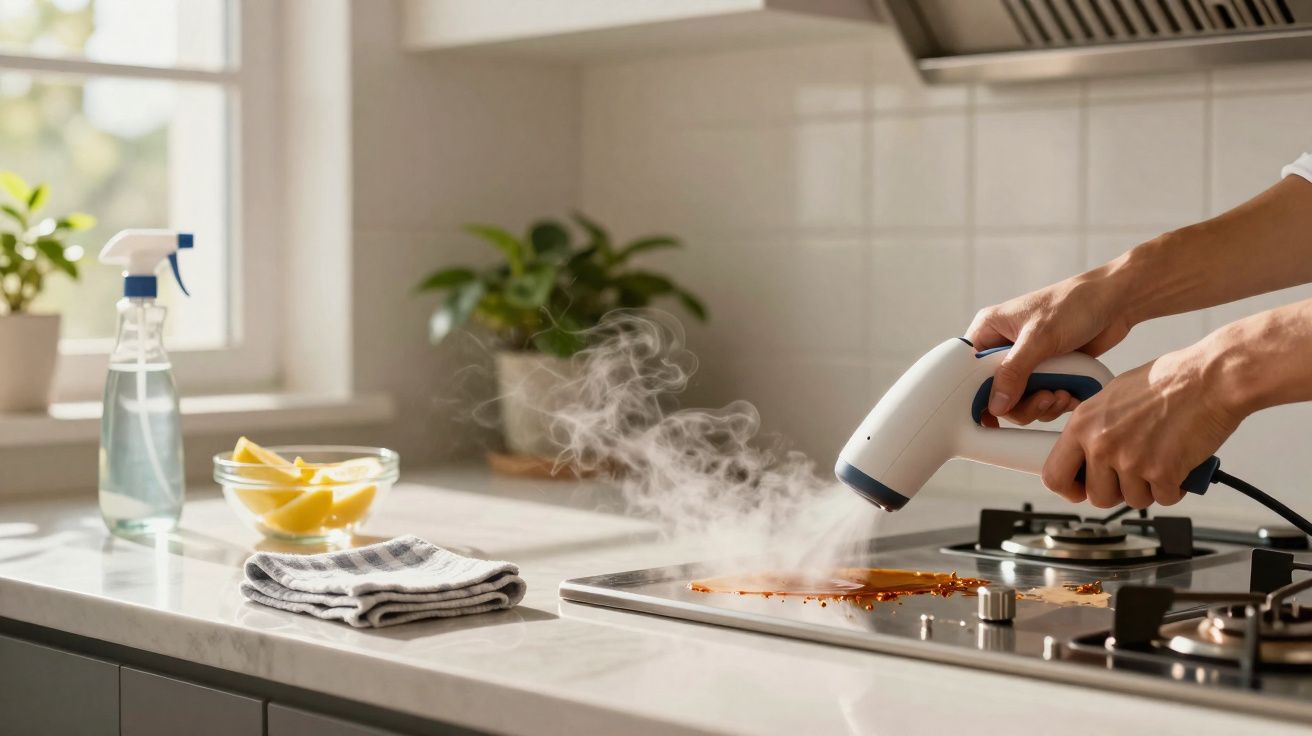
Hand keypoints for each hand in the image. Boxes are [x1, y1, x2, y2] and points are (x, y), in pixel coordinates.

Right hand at [966, 272, 1132, 425]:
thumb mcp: (1040, 337)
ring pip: (1020, 401)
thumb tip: (995, 405)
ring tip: (1062, 393)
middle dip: (1022, 403)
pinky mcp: (1047, 372)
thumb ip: (1014, 372)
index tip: (992, 416)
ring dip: (1042, 405)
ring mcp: (1026, 362)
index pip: (969, 371)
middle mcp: (1003, 348)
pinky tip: (1071, 392)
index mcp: (989, 331)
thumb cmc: (1074, 304)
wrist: (1115, 302)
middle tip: (1044, 399)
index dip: (978, 396)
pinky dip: (1056, 403)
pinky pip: (1041, 400)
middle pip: (996, 394)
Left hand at [1042, 343, 1240, 507]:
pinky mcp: (1162, 473)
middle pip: (1096, 496)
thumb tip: (1085, 453)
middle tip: (1134, 475)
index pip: (1053, 476)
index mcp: (1083, 424)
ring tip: (1161, 460)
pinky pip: (1164, 499)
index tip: (1083, 488)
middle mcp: (1101, 444)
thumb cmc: (1168, 381)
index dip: (1070, 488)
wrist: (1210, 378)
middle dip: (1116, 492)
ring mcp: (1130, 460)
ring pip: (1132, 500)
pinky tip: (1180, 464)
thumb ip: (1094, 427)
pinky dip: (1175, 488)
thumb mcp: (1112, 396)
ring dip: (1149, 488)